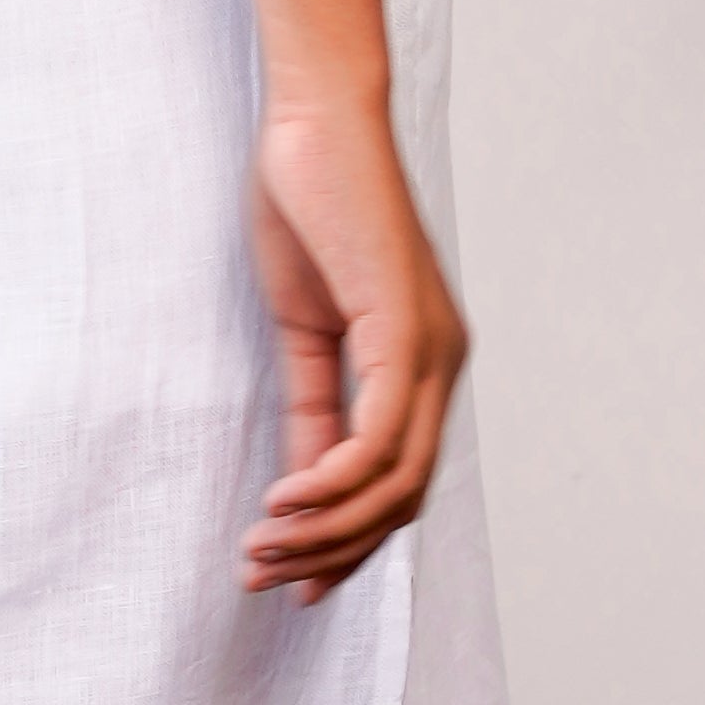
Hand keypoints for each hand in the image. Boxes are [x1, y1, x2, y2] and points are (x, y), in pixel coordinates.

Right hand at [240, 88, 463, 603]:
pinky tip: (282, 501)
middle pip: (404, 498)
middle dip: (333, 552)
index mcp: (423, 364)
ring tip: (261, 550)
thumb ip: (312, 407)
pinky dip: (330, 481)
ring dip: (325, 530)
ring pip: (396, 482)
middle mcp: (443, 364)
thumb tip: (302, 487)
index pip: (400, 482)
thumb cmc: (308, 208)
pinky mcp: (404, 331)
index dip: (350, 543)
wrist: (316, 121)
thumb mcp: (304, 331)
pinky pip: (378, 437)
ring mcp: (432, 350)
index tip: (296, 582)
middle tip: (265, 578)